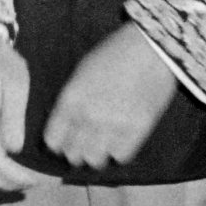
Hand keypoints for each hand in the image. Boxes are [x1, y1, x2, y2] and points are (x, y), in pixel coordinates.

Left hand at [43, 22, 175, 169]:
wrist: (151, 45)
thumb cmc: (115, 52)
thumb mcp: (83, 72)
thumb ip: (72, 101)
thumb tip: (67, 126)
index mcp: (71, 99)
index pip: (53, 140)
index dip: (59, 143)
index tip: (67, 141)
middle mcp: (88, 115)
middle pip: (73, 154)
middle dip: (78, 150)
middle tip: (87, 143)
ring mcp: (114, 123)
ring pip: (95, 159)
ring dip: (98, 153)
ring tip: (105, 143)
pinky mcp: (138, 128)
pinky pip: (121, 156)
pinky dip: (120, 151)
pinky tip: (123, 139)